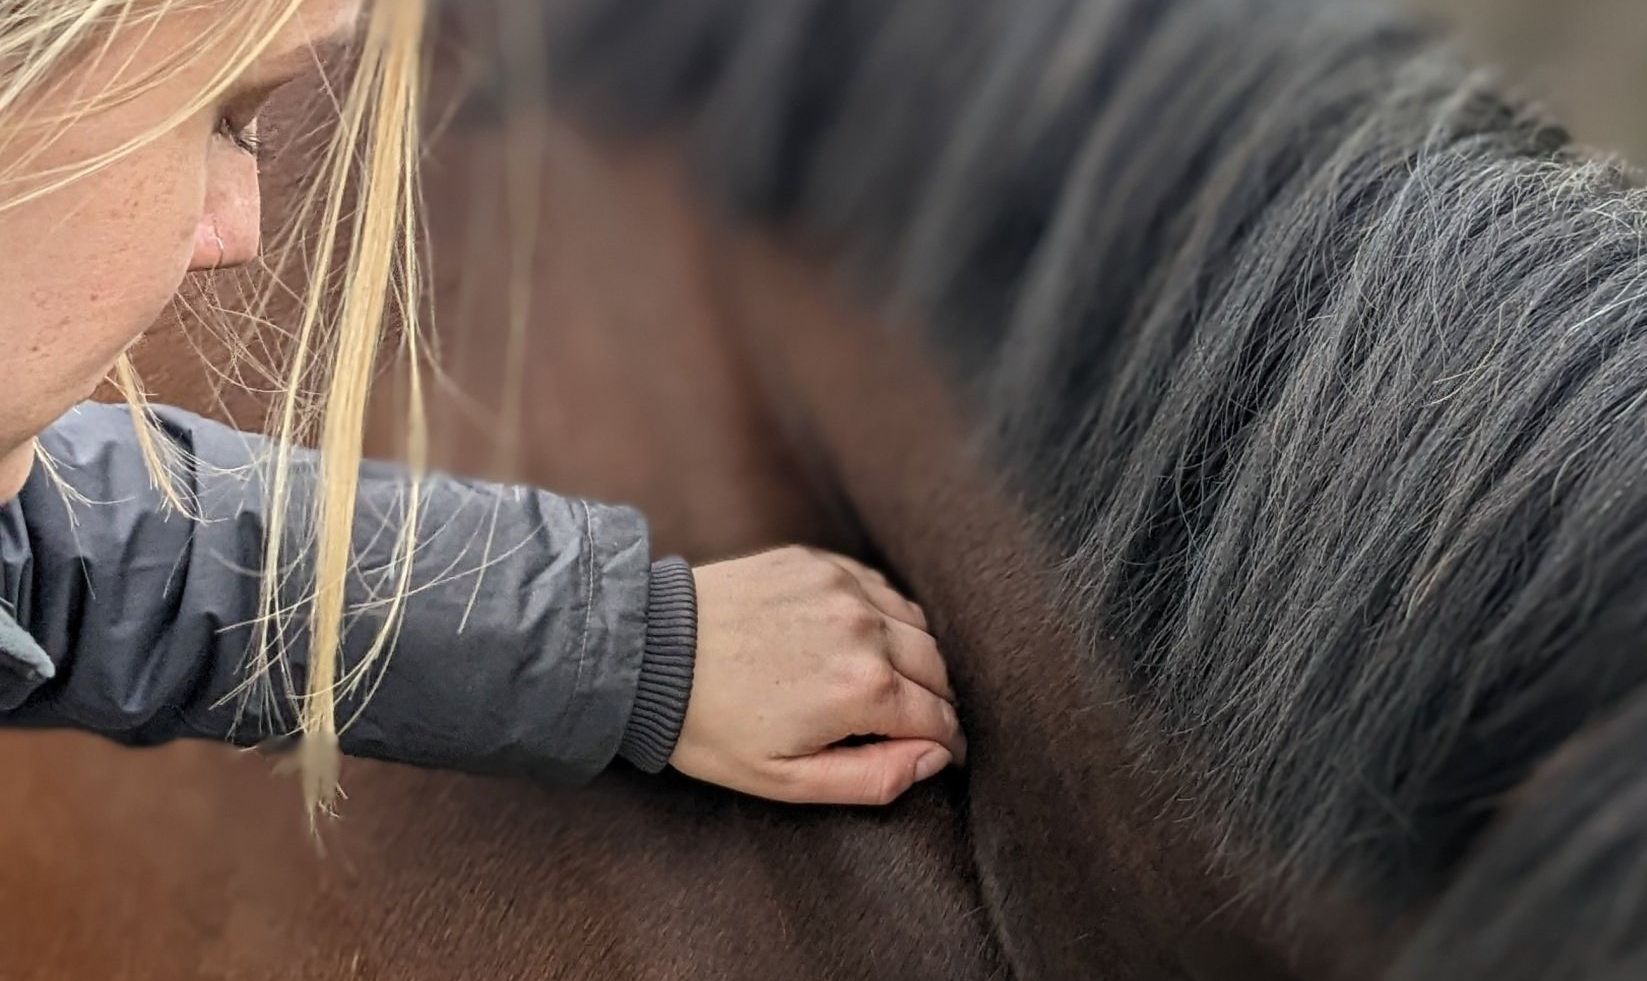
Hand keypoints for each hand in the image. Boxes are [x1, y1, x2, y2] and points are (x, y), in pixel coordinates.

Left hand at [670, 546, 965, 804]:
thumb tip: (934, 760)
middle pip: (937, 668)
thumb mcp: (786, 779)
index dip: (945, 743)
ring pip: (915, 624)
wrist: (650, 652)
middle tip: (914, 722)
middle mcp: (866, 631)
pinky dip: (885, 615)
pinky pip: (879, 588)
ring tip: (888, 681)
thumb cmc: (711, 727)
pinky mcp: (819, 562)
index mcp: (864, 690)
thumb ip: (873, 778)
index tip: (940, 753)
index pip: (939, 718)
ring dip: (914, 656)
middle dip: (935, 700)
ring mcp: (843, 588)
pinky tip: (860, 637)